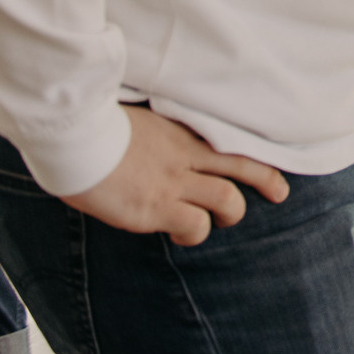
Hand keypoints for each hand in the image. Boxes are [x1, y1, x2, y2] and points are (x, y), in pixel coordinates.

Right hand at [65, 107, 289, 245]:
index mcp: (181, 131)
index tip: (270, 156)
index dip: (255, 148)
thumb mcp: (136, 119)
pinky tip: (181, 234)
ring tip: (221, 221)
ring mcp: (174, 182)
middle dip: (267, 181)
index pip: (230, 137)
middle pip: (243, 165)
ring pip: (228, 200)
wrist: (74, 138)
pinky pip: (195, 225)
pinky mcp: (157, 207)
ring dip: (230, 214)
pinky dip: (195, 233)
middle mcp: (185, 155)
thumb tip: (155, 141)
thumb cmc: (94, 127)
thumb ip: (156, 131)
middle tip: (280, 194)